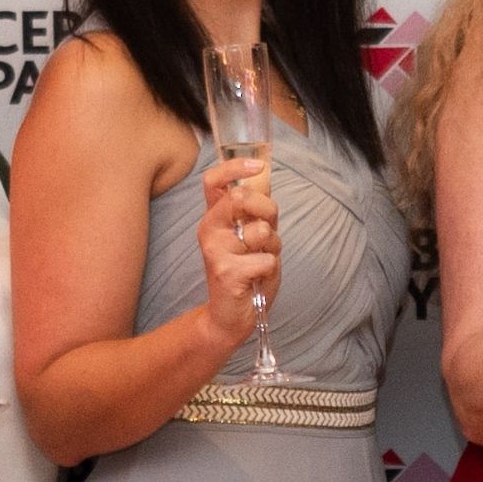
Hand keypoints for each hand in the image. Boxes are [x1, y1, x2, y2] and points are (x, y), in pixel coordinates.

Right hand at [196, 153, 279, 345]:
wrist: (231, 316)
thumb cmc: (246, 272)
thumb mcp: (254, 235)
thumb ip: (258, 211)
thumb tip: (265, 177)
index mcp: (214, 217)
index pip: (213, 180)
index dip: (235, 166)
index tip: (257, 165)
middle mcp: (209, 229)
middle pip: (241, 197)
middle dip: (267, 209)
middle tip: (268, 230)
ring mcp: (215, 250)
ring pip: (261, 231)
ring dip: (273, 246)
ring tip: (261, 261)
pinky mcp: (226, 271)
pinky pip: (267, 259)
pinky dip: (271, 269)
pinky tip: (257, 279)